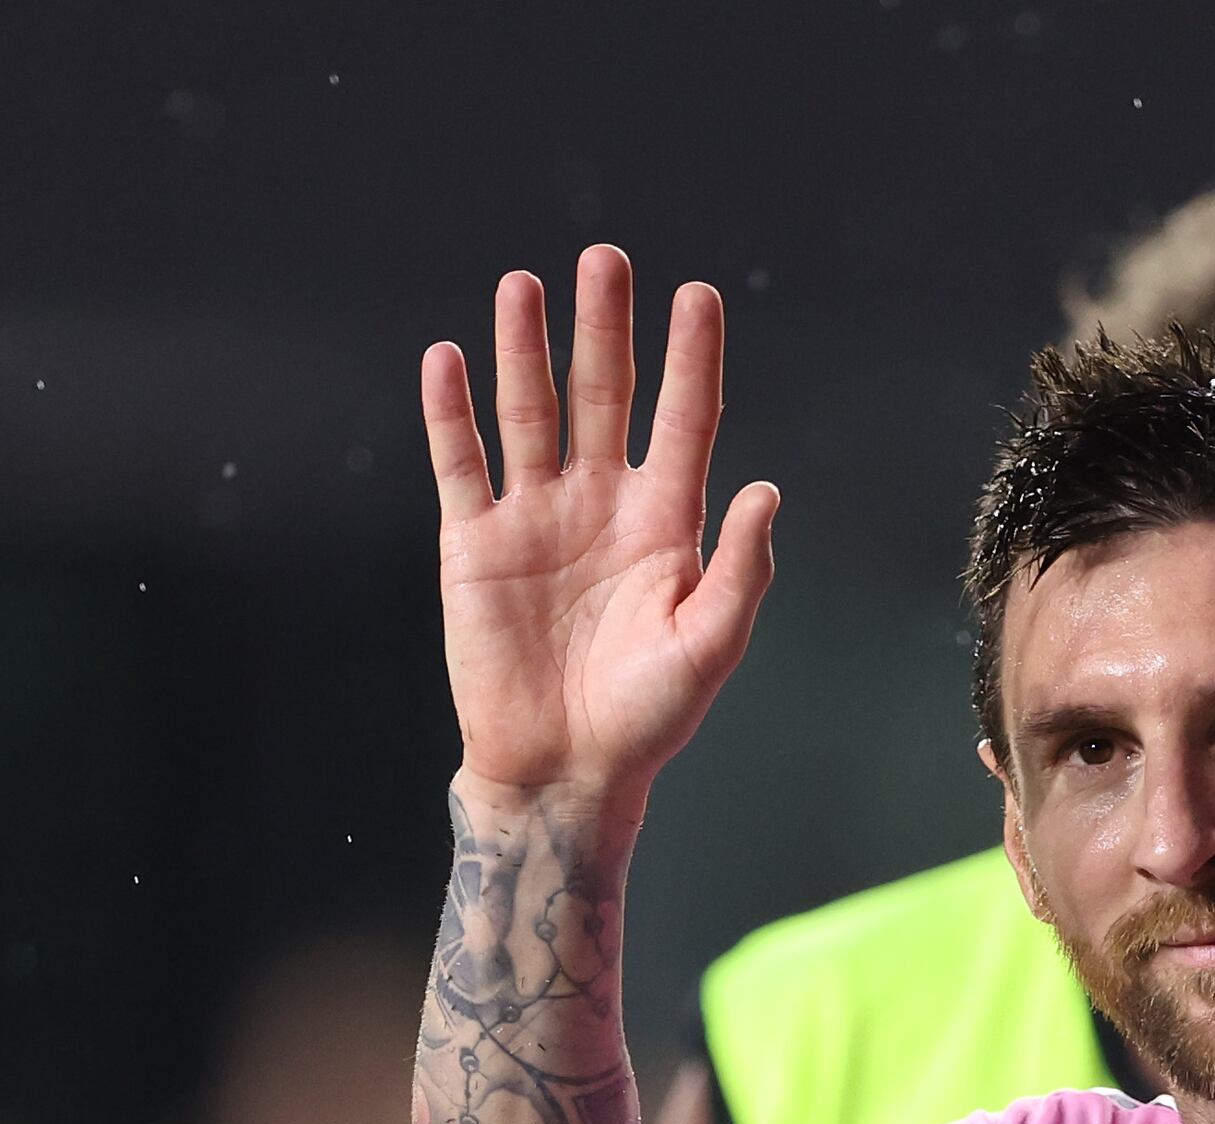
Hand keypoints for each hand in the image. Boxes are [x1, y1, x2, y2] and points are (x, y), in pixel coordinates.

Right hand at [422, 247, 778, 813]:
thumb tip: (766, 490)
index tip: (699, 297)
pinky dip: (450, 413)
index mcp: (664, 523)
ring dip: (524, 348)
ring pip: (528, 412)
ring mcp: (534, 518)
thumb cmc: (646, 719)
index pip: (682, 421)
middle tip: (606, 260)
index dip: (690, 360)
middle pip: (602, 395)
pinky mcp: (474, 544)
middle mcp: (599, 504)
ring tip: (523, 286)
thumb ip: (741, 571)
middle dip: (604, 329)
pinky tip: (447, 357)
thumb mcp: (708, 647)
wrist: (563, 772)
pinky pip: (461, 464)